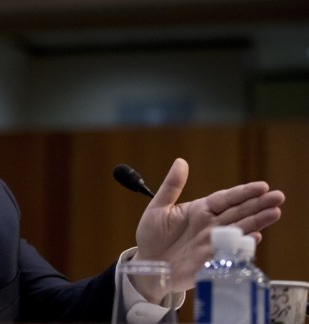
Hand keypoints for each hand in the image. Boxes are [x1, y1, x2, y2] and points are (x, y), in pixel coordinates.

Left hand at [133, 158, 283, 293]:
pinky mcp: (211, 260)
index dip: (243, 192)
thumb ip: (171, 186)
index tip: (262, 186)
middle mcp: (211, 225)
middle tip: (278, 196)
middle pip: (239, 212)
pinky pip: (229, 251)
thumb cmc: (152, 235)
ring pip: (239, 229)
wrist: (148, 264)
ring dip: (257, 222)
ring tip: (275, 212)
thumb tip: (181, 161)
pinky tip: (255, 237)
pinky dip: (242, 244)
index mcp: (200, 210)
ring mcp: (213, 242)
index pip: (226, 199)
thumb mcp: (158, 207)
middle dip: (259, 204)